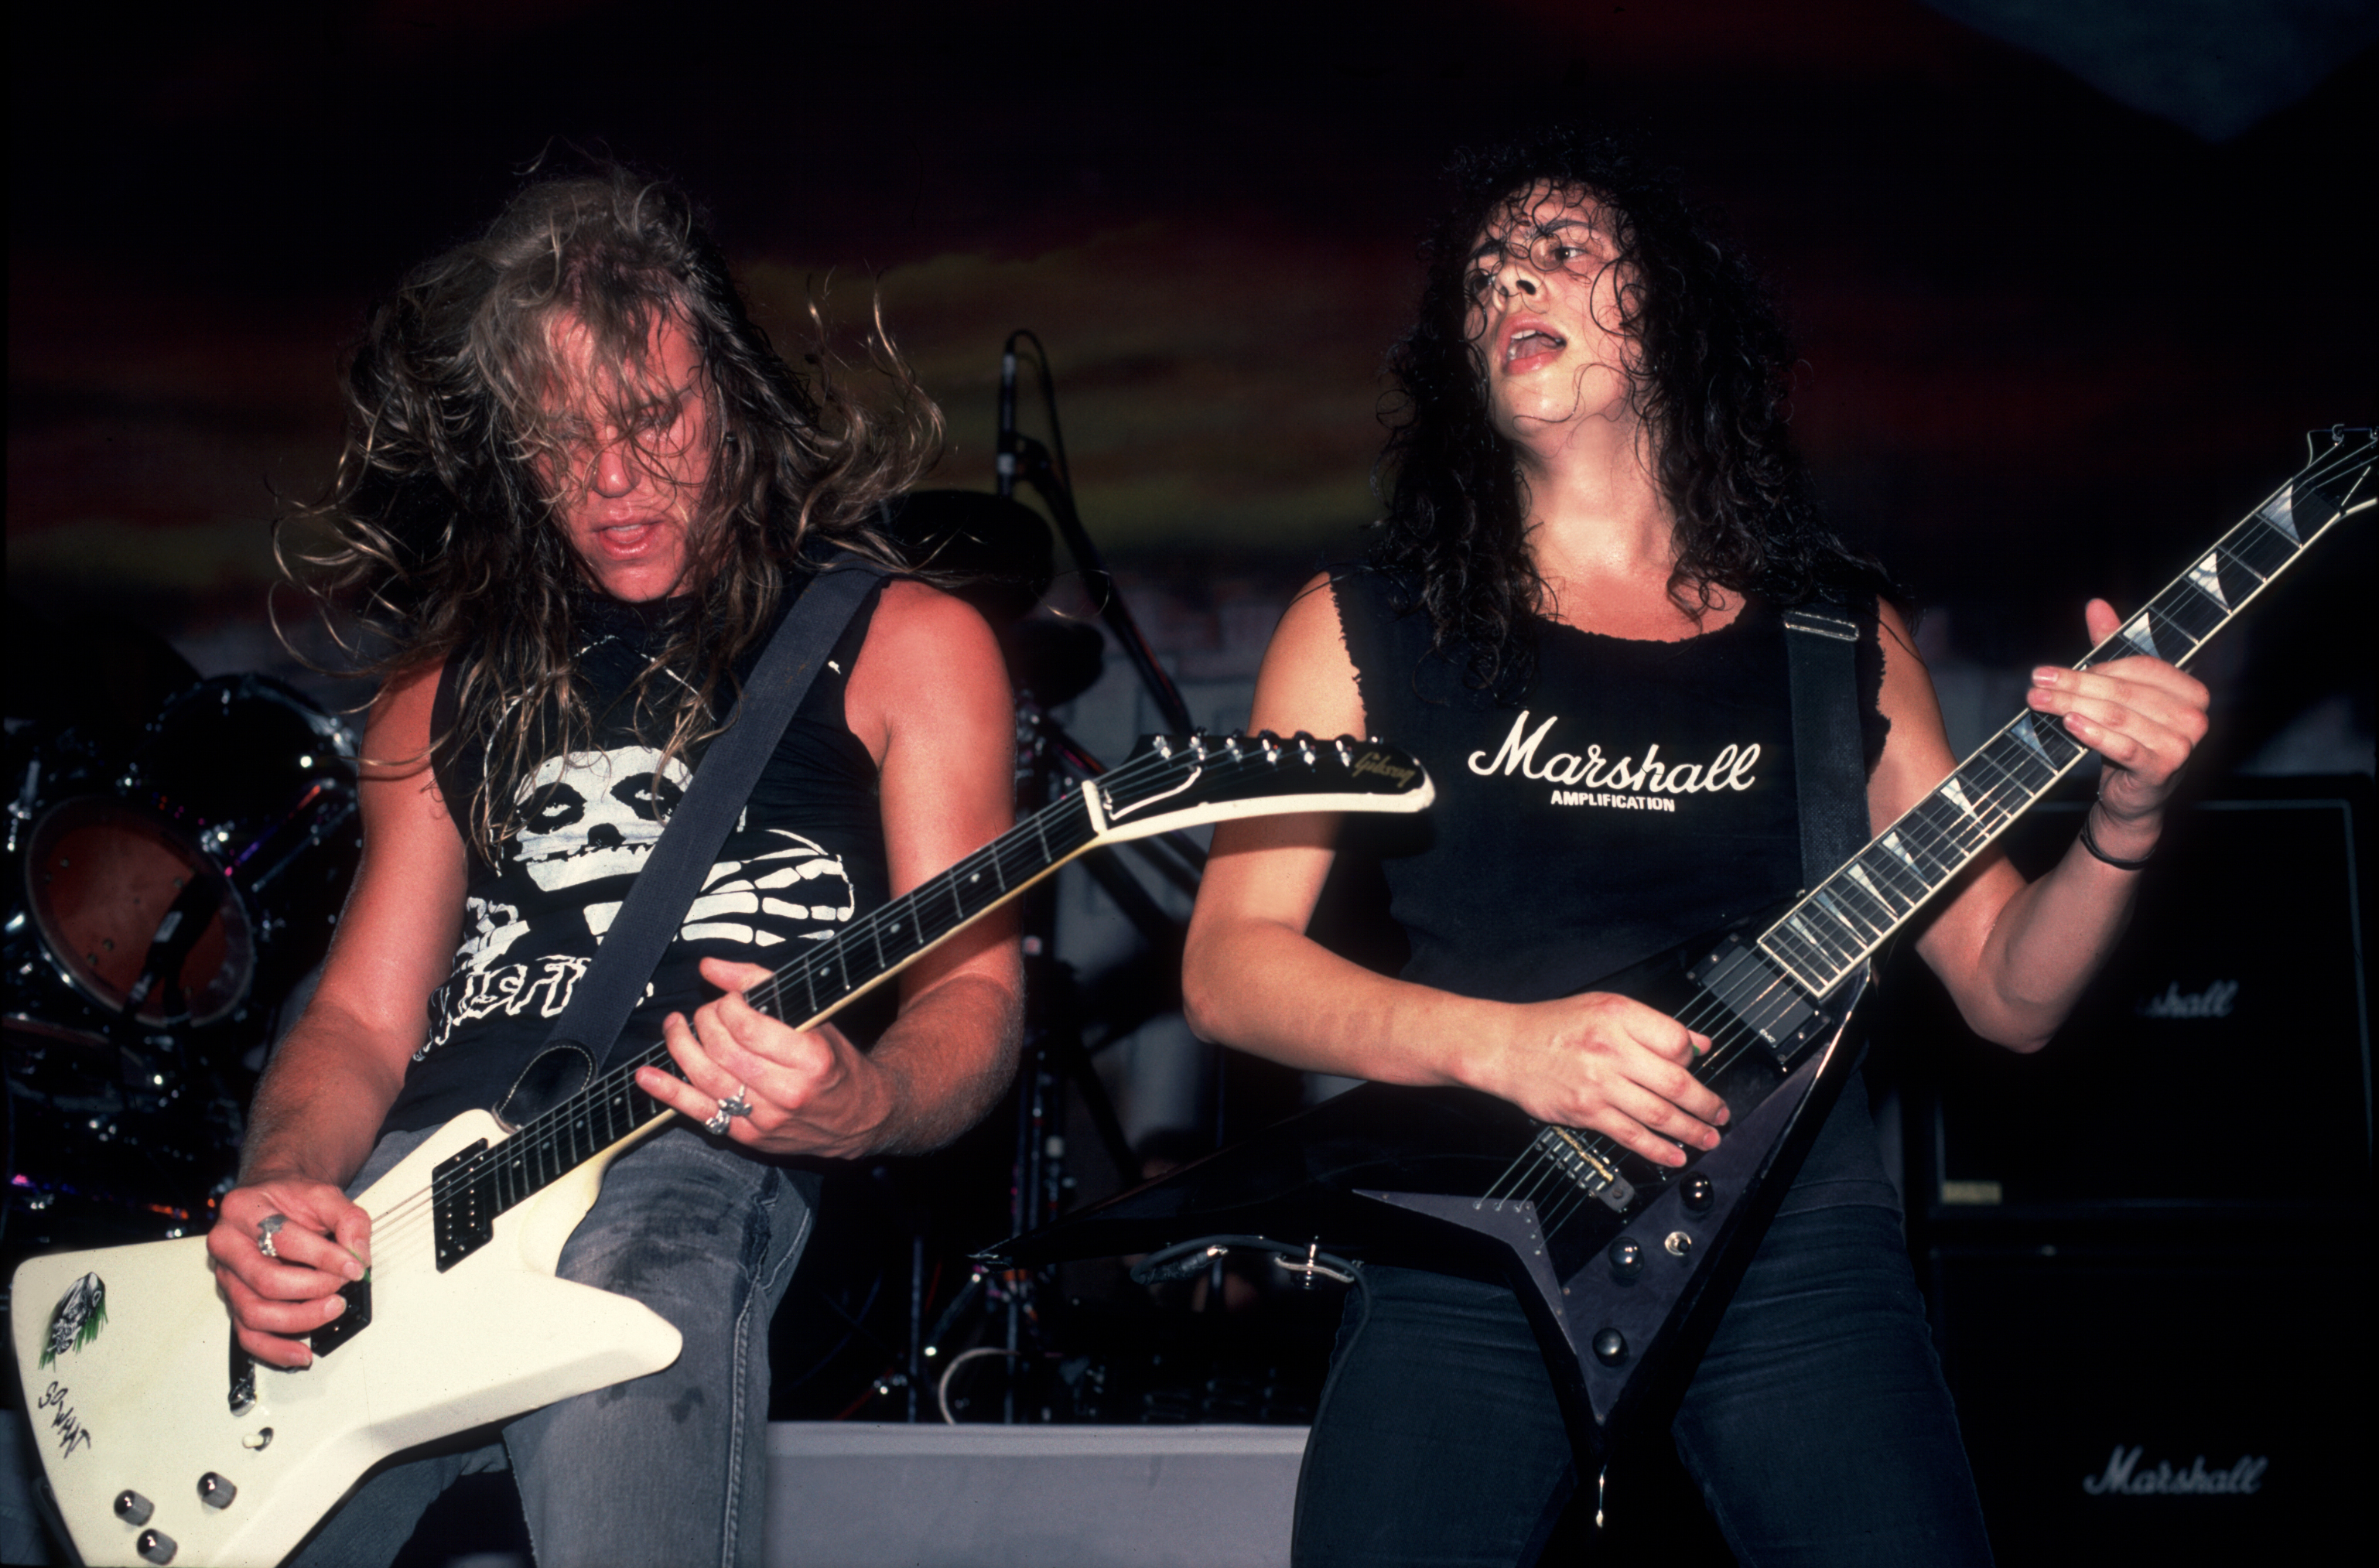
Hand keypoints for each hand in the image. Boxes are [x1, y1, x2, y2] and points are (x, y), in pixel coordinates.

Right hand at [205, 1177, 369, 1367]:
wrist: (272, 1198)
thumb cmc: (293, 1198)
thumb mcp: (325, 1195)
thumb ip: (349, 1220)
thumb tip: (359, 1256)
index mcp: (244, 1210)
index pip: (285, 1240)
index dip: (324, 1257)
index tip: (354, 1267)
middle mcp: (227, 1245)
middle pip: (266, 1282)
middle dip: (312, 1290)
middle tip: (342, 1287)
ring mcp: (228, 1277)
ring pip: (254, 1313)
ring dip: (299, 1320)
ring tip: (332, 1310)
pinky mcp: (234, 1301)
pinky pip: (247, 1335)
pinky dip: (275, 1349)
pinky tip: (301, 1353)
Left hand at [636, 957, 896, 1159]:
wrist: (861, 1117)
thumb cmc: (837, 1063)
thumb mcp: (816, 1017)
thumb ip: (764, 987)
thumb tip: (712, 968)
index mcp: (811, 1059)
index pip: (749, 1026)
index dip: (728, 1006)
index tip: (729, 999)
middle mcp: (788, 1093)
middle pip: (724, 1051)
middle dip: (704, 1022)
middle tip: (706, 1011)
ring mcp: (766, 1120)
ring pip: (706, 1079)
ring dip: (681, 1047)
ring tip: (676, 1027)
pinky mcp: (748, 1138)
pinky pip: (699, 1112)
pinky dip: (669, 1092)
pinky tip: (647, 1076)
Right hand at [1476, 991, 1727, 1166]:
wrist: (1503, 1047)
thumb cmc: (1550, 1026)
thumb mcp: (1603, 1007)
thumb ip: (1652, 1024)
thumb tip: (1698, 1044)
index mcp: (1618, 1016)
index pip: (1676, 1041)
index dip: (1694, 1057)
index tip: (1699, 1068)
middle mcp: (1611, 1048)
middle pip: (1675, 1081)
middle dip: (1706, 1103)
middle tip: (1720, 1114)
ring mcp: (1598, 1083)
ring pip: (1658, 1112)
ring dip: (1690, 1130)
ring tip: (1708, 1138)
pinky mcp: (1585, 1112)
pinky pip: (1630, 1135)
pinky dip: (1657, 1149)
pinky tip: (1675, 1155)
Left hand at [2026, 598, 2210, 856]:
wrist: (2134, 796)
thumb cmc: (2129, 737)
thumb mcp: (2121, 691)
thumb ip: (2111, 647)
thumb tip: (2096, 605)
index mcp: (2191, 690)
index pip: (2141, 667)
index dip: (2096, 665)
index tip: (2053, 670)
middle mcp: (2194, 716)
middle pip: (2124, 691)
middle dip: (2074, 684)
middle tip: (2036, 682)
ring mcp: (2182, 744)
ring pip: (2118, 716)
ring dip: (2073, 705)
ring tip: (2039, 700)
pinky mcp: (2162, 769)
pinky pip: (2122, 745)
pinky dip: (2092, 733)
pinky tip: (2068, 722)